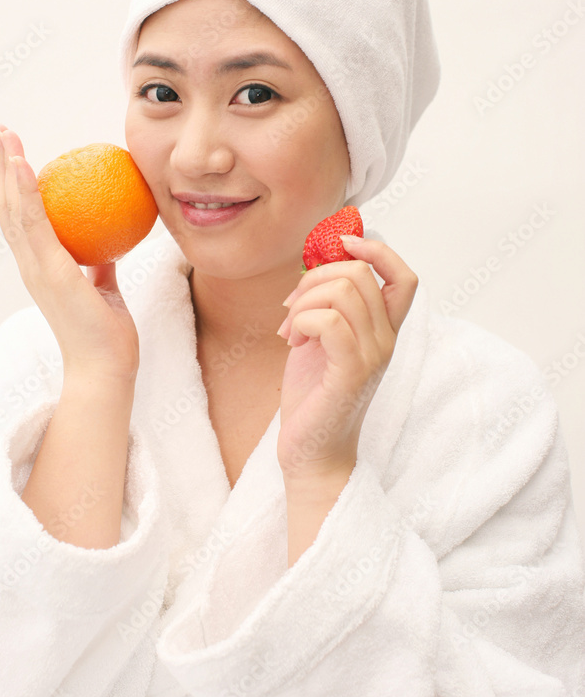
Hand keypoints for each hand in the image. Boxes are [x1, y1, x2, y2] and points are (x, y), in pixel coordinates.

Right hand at [0, 124, 139, 379]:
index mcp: (41, 268)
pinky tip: (24, 164)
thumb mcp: (104, 288)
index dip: (12, 184)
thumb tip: (108, 243)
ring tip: (4, 137)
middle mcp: (30, 266)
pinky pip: (35, 225)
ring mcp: (36, 269)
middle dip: (1, 166)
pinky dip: (25, 193)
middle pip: (7, 206)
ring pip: (13, 210)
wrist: (106, 369)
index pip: (20, 217)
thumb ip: (100, 264)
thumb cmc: (106, 334)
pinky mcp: (49, 273)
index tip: (12, 153)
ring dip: (6, 169)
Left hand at [276, 236, 417, 482]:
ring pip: (341, 291)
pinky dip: (302, 320)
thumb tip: (320, 257)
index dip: (376, 250)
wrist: (311, 451)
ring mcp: (372, 357)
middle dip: (313, 277)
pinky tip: (292, 340)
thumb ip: (329, 300)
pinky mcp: (351, 373)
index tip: (341, 245)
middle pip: (359, 274)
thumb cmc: (313, 394)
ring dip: (303, 301)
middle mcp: (386, 340)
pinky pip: (329, 321)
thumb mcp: (321, 335)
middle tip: (291, 306)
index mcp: (383, 329)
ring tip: (291, 328)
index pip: (404, 275)